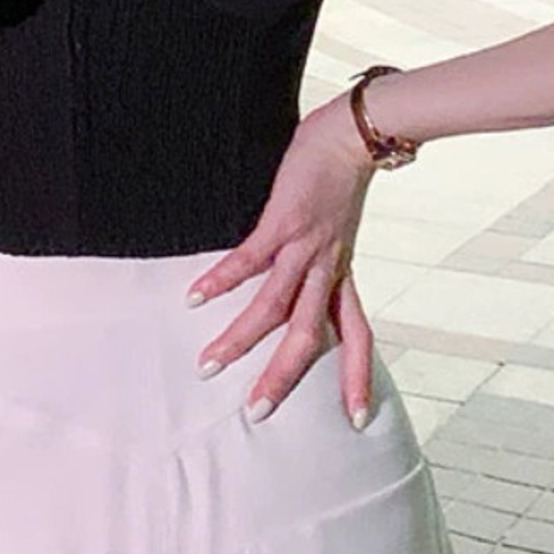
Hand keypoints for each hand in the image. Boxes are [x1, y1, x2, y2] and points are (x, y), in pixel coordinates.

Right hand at [183, 93, 377, 426]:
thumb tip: (303, 279)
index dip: (357, 376)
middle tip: (256, 411)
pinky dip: (221, 280)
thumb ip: (324, 258)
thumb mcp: (341, 230)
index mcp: (342, 272)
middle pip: (308, 334)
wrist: (355, 134)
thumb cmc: (342, 178)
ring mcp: (304, 246)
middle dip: (282, 375)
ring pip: (274, 306)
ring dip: (240, 338)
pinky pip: (249, 260)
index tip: (357, 419)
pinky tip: (195, 296)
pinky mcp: (283, 221)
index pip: (358, 335)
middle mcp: (327, 267)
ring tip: (208, 363)